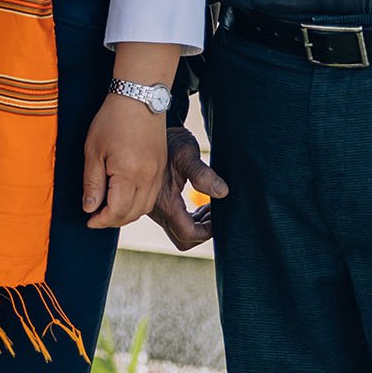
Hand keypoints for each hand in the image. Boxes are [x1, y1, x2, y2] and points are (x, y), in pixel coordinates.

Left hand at [82, 93, 168, 228]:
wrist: (139, 96)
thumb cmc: (112, 119)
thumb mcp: (93, 150)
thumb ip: (92, 183)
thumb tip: (89, 208)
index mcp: (129, 174)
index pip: (117, 211)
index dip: (101, 220)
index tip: (89, 220)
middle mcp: (149, 177)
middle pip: (132, 213)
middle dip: (113, 220)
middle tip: (96, 216)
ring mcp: (158, 173)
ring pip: (145, 207)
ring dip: (127, 213)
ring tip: (108, 208)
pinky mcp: (162, 167)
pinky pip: (152, 196)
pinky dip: (138, 203)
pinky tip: (124, 196)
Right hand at [147, 124, 225, 249]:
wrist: (148, 133)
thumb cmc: (169, 141)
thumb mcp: (185, 153)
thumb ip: (202, 174)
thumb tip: (223, 192)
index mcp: (165, 202)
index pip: (188, 233)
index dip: (207, 231)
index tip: (219, 216)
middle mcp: (158, 211)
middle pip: (183, 239)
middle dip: (202, 232)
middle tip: (215, 213)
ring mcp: (156, 209)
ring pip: (179, 232)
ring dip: (197, 224)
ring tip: (210, 207)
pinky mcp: (158, 204)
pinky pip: (175, 222)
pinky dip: (191, 218)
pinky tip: (200, 203)